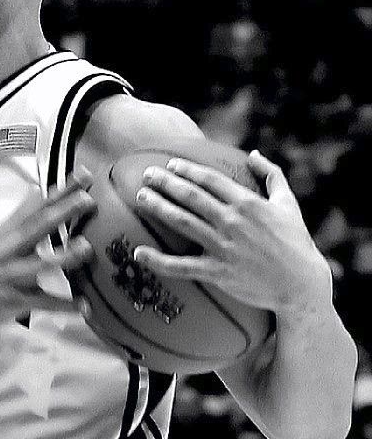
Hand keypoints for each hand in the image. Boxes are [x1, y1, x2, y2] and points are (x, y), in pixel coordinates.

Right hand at [0, 172, 95, 332]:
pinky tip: (85, 307)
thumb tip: (37, 192)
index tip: (83, 174)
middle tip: (86, 199)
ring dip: (63, 256)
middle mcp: (7, 251)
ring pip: (38, 264)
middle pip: (37, 228)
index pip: (36, 207)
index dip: (59, 191)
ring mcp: (9, 276)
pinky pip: (41, 303)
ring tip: (86, 248)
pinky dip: (63, 306)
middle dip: (61, 213)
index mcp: (5, 235)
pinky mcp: (12, 301)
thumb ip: (17, 221)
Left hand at [131, 150, 331, 312]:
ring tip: (140, 196)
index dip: (188, 170)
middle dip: (166, 182)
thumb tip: (254, 154)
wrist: (301, 284)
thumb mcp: (289, 204)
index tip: (170, 164)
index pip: (211, 180)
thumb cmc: (296, 242)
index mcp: (249, 204)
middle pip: (191, 196)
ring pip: (182, 222)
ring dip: (158, 207)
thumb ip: (272, 175)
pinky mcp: (217, 271)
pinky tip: (138, 252)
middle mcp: (233, 222)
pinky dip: (158, 260)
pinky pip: (181, 266)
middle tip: (146, 173)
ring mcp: (223, 246)